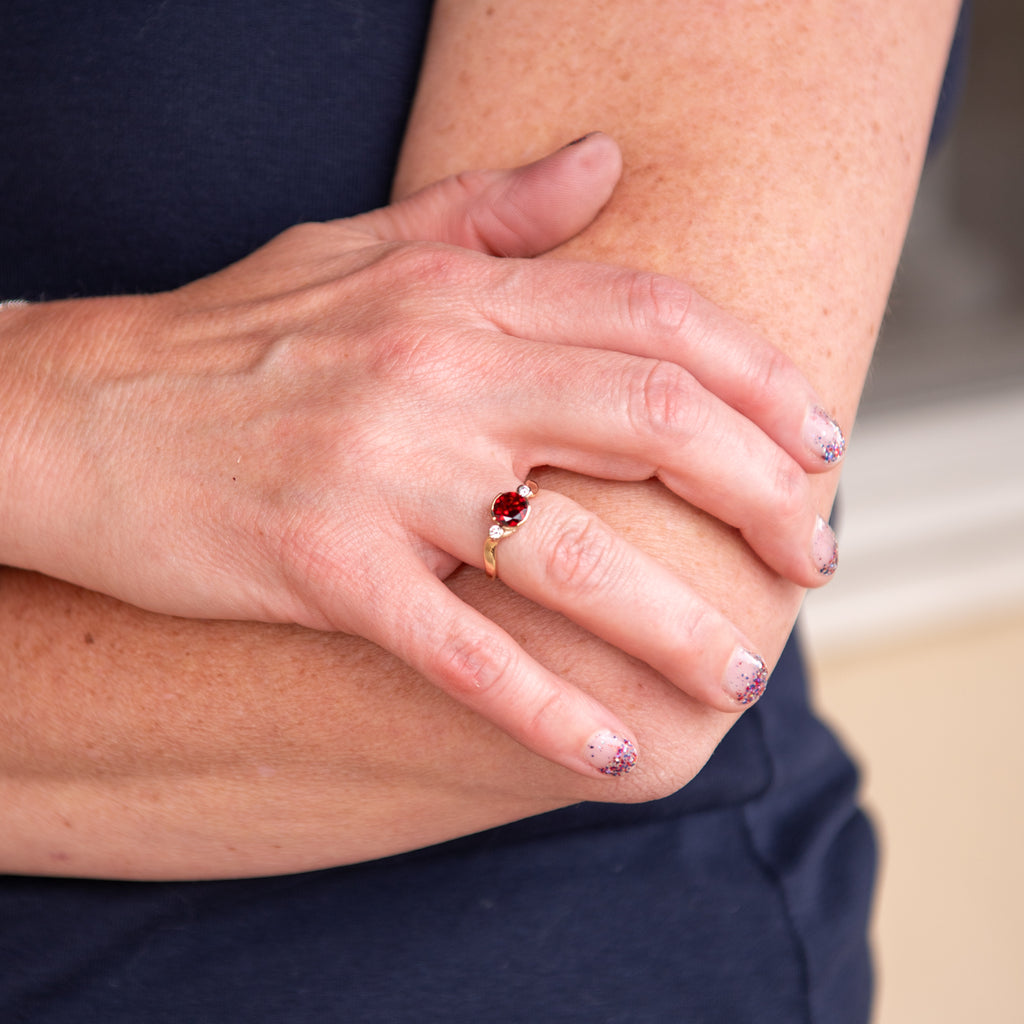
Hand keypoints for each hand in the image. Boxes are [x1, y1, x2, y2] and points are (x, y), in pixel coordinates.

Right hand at [0, 134, 841, 777]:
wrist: (78, 405)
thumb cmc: (231, 331)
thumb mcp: (365, 245)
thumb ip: (494, 211)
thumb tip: (607, 163)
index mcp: (455, 293)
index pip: (653, 317)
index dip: (759, 379)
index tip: (819, 444)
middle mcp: (433, 374)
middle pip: (649, 423)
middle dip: (762, 494)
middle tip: (816, 557)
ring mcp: (379, 475)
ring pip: (574, 554)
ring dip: (679, 623)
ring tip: (741, 676)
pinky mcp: (322, 568)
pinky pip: (460, 649)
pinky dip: (546, 709)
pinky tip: (613, 756)